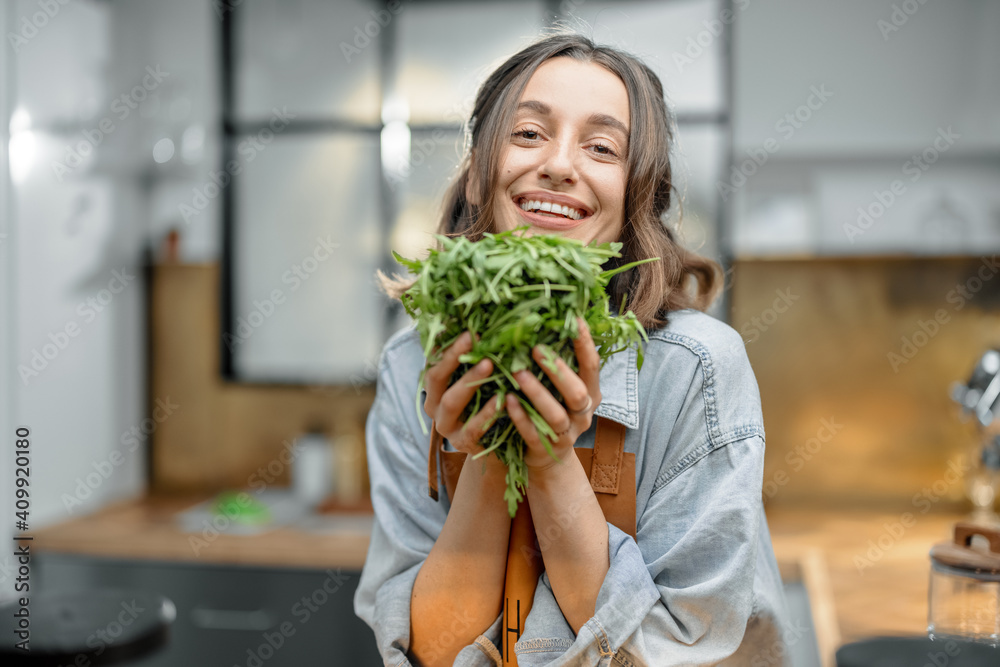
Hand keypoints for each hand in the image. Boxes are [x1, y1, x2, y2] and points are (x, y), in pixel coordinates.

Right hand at [422, 331, 502, 455]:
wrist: (496, 446)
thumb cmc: (487, 404)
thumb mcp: (479, 380)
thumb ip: (475, 358)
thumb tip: (480, 322)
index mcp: (434, 386)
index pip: (433, 359)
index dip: (445, 342)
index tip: (461, 324)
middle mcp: (434, 404)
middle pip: (436, 377)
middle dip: (453, 356)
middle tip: (472, 337)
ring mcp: (446, 426)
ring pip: (452, 401)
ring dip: (470, 380)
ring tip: (489, 364)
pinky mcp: (462, 443)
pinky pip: (472, 427)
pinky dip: (486, 412)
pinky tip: (502, 399)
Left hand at [507, 317, 600, 472]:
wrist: (550, 459)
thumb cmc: (555, 411)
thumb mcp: (565, 389)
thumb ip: (563, 364)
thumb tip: (552, 322)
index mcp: (591, 394)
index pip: (592, 366)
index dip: (585, 344)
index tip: (574, 320)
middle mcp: (582, 415)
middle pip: (577, 393)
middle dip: (558, 370)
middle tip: (535, 348)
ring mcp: (564, 434)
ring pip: (555, 414)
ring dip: (536, 392)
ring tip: (517, 373)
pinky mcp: (545, 449)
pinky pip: (533, 433)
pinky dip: (520, 417)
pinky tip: (507, 401)